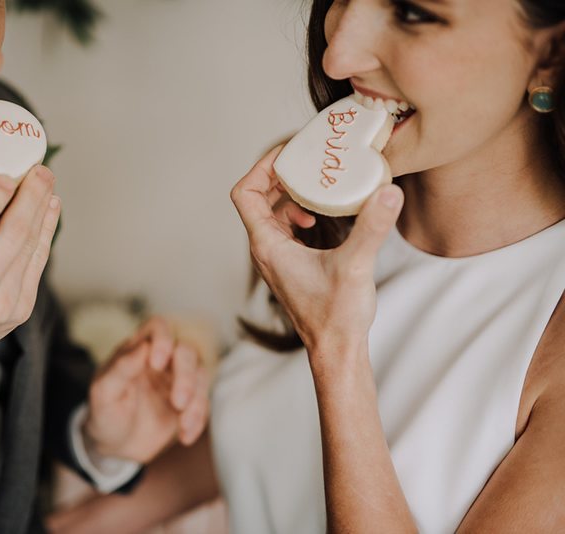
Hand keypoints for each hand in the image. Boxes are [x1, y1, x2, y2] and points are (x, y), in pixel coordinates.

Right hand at [0, 167, 60, 382]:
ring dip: (42, 211)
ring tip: (46, 184)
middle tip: (40, 171)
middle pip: (12, 235)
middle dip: (30, 197)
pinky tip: (49, 210)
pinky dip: (45, 233)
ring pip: (30, 246)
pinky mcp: (22, 309)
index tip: (8, 175)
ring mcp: (2, 303)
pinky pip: (38, 262)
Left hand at [83, 318, 209, 462]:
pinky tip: (185, 436)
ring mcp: (178, 379)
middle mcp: (162, 359)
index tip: (157, 364)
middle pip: (186, 351)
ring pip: (201, 374)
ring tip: (183, 425)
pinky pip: (204, 402)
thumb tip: (143, 347)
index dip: (163, 338)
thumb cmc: (105, 413)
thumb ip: (120, 369)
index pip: (158, 327)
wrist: (116, 445)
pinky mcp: (189, 401)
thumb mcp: (103, 393)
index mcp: (138, 350)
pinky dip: (199, 419)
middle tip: (178, 402)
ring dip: (197, 400)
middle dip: (186, 376)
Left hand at [230, 147, 403, 361]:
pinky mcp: (289, 266)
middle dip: (278, 175)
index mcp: (267, 244)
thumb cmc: (337, 316)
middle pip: (256, 198)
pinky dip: (295, 214)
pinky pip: (283, 229)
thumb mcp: (356, 266)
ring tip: (313, 183)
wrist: (335, 351)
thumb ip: (372, 227)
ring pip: (270, 214)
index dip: (260, 168)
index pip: (245, 193)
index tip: (289, 154)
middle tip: (306, 159)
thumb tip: (388, 192)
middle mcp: (265, 249)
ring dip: (287, 194)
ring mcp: (276, 258)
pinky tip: (317, 217)